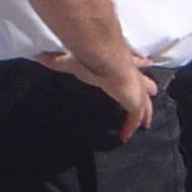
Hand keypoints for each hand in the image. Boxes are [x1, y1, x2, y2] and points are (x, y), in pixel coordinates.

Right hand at [38, 48, 159, 140]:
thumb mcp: (70, 59)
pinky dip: (131, 125)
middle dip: (146, 86)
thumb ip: (56, 60)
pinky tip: (125, 136)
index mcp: (117, 62)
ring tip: (145, 122)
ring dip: (144, 110)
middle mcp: (129, 72)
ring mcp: (135, 86)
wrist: (104, 56)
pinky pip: (135, 115)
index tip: (143, 62)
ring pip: (143, 100)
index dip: (136, 63)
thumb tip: (39, 56)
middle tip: (153, 90)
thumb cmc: (88, 55)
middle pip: (142, 81)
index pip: (130, 63)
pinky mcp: (134, 99)